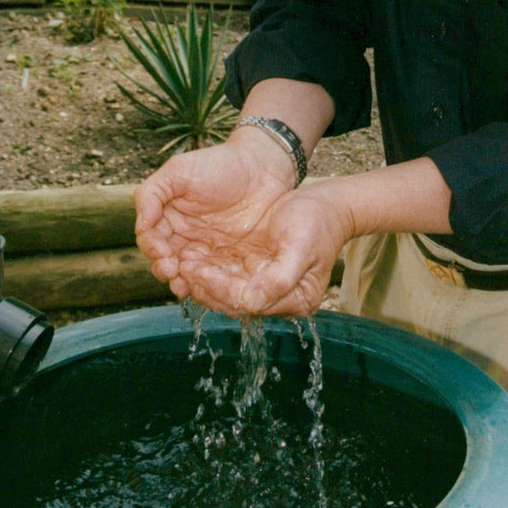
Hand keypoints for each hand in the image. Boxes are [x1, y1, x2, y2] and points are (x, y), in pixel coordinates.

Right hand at [134, 132, 295, 308]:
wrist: (263, 168)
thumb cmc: (218, 165)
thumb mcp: (178, 171)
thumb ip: (151, 194)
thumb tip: (139, 226)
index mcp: (169, 219)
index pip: (152, 241)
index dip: (153, 250)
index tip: (162, 253)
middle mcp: (185, 238)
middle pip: (166, 262)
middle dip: (165, 270)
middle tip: (172, 271)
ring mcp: (208, 251)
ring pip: (188, 274)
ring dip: (184, 282)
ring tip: (185, 286)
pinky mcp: (231, 260)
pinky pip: (215, 277)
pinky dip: (208, 285)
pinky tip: (208, 286)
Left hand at [175, 181, 354, 317]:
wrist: (327, 204)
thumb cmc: (317, 221)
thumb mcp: (301, 246)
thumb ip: (279, 278)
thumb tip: (251, 302)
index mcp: (295, 299)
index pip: (247, 303)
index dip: (220, 290)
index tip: (198, 271)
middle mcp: (279, 299)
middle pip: (233, 302)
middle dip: (205, 287)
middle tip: (181, 267)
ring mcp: (266, 285)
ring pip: (226, 291)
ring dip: (202, 280)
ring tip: (181, 262)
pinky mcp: (256, 271)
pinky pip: (226, 277)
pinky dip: (208, 270)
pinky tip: (192, 256)